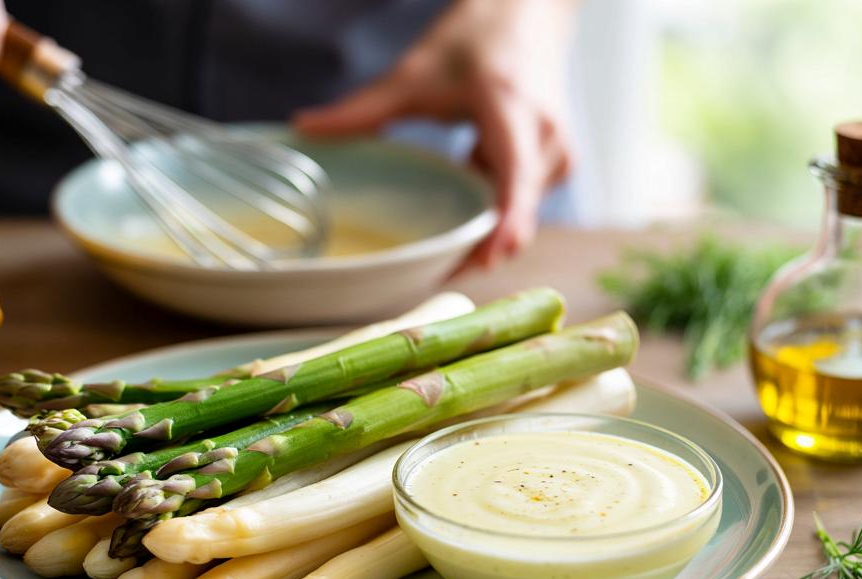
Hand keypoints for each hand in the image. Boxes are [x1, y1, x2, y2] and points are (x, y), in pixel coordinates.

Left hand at [293, 0, 577, 269]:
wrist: (527, 12)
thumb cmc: (476, 40)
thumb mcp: (416, 73)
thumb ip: (363, 108)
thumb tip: (303, 128)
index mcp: (513, 110)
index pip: (517, 177)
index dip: (506, 223)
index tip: (487, 259)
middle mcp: (547, 138)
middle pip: (515, 210)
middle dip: (477, 243)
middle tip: (433, 270)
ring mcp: (558, 154)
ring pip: (518, 211)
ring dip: (481, 217)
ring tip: (452, 198)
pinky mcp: (557, 165)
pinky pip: (521, 201)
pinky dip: (494, 201)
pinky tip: (472, 175)